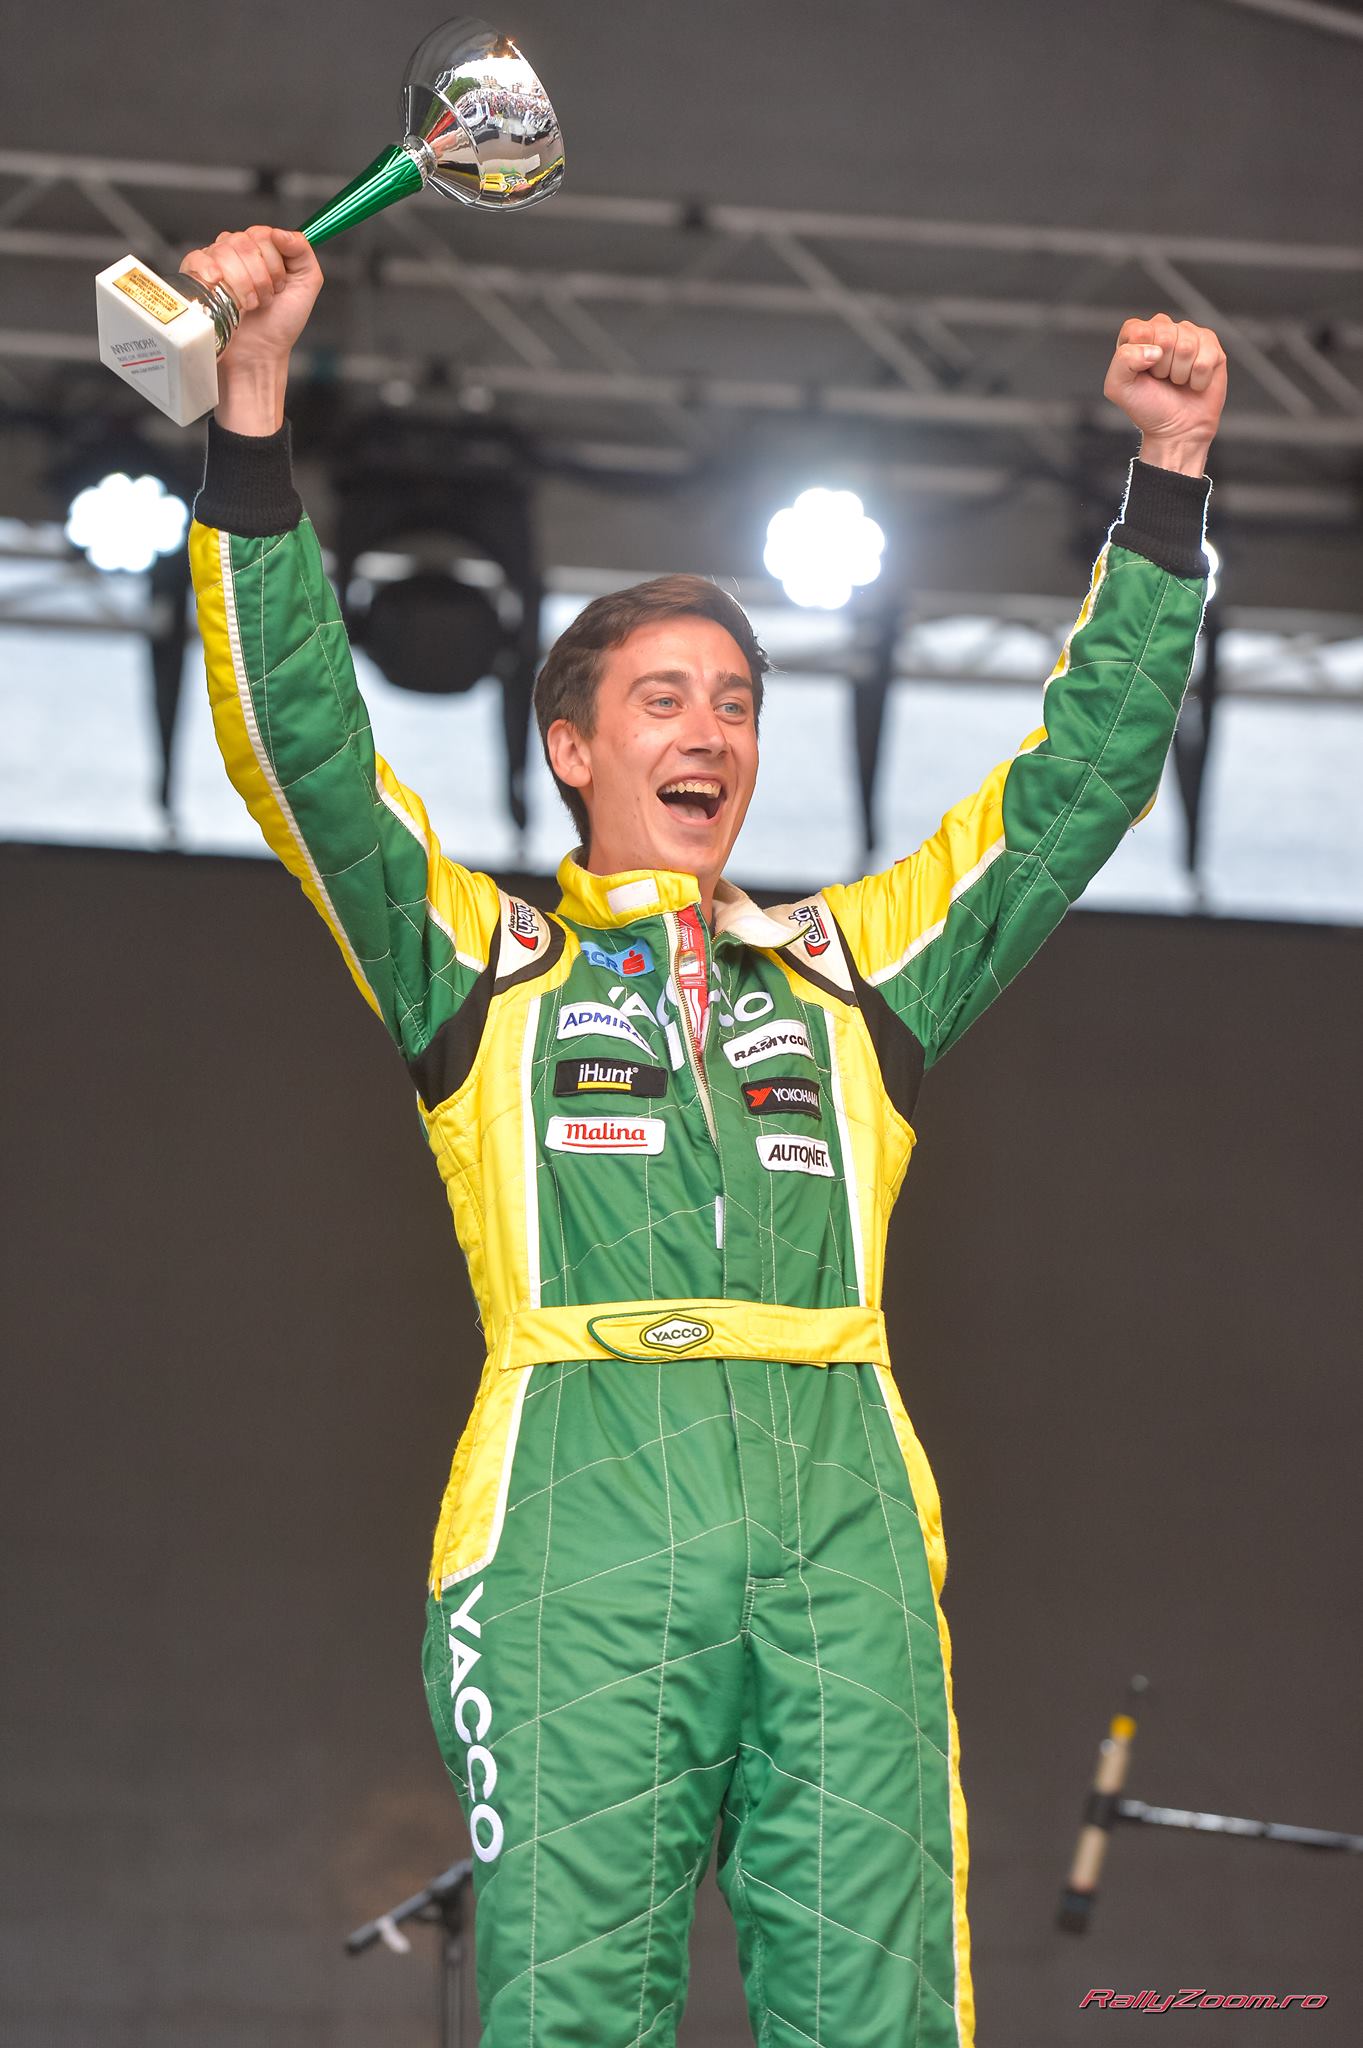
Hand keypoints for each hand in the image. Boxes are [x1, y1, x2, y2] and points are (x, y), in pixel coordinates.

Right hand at [179, 225, 323, 433]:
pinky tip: (219, 287)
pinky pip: (197, 257)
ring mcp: (216, 263)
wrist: (258, 355)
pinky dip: (210, 272)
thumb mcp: (306, 285)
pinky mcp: (196, 276)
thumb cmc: (280, 324)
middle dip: (259, 276)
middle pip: (243, 241)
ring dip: (241, 283)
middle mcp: (238, 253)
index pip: (263, 233)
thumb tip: (281, 232)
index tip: (279, 287)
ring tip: (247, 305)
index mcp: (262, 250)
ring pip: (223, 250)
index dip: (273, 262)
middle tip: (263, 300)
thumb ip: (303, 251)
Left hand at [1104, 314, 1226, 476]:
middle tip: (1162, 379)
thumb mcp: (1118, 387)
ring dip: (1180, 373)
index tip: (1142, 372)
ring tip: (1177, 382)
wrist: (1176, 429)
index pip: (1138, 329)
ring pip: (1187, 346)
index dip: (1140, 355)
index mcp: (1139, 336)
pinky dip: (1198, 378)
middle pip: (1165, 334)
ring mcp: (1190, 336)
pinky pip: (1207, 357)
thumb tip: (1155, 350)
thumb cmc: (1147, 407)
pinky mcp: (1212, 347)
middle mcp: (1165, 330)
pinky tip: (1194, 383)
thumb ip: (1122, 360)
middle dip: (1161, 366)